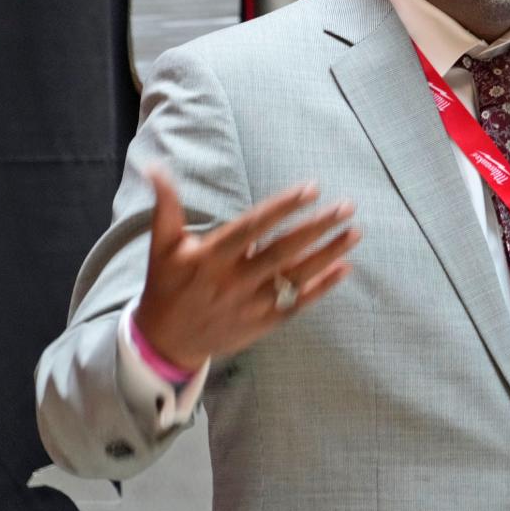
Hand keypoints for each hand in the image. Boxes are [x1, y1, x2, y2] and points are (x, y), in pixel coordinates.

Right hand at [133, 166, 360, 371]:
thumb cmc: (166, 285)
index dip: (282, 207)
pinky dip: (322, 288)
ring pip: (296, 277)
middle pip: (282, 251)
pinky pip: (297, 304)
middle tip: (346, 207)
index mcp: (210, 257)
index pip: (253, 227)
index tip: (311, 188)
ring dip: (328, 255)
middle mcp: (233, 280)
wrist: (164, 343)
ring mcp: (250, 304)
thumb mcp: (162, 246)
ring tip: (354, 233)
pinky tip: (344, 268)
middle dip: (317, 227)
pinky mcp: (261, 324)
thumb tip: (155, 168)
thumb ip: (165, 206)